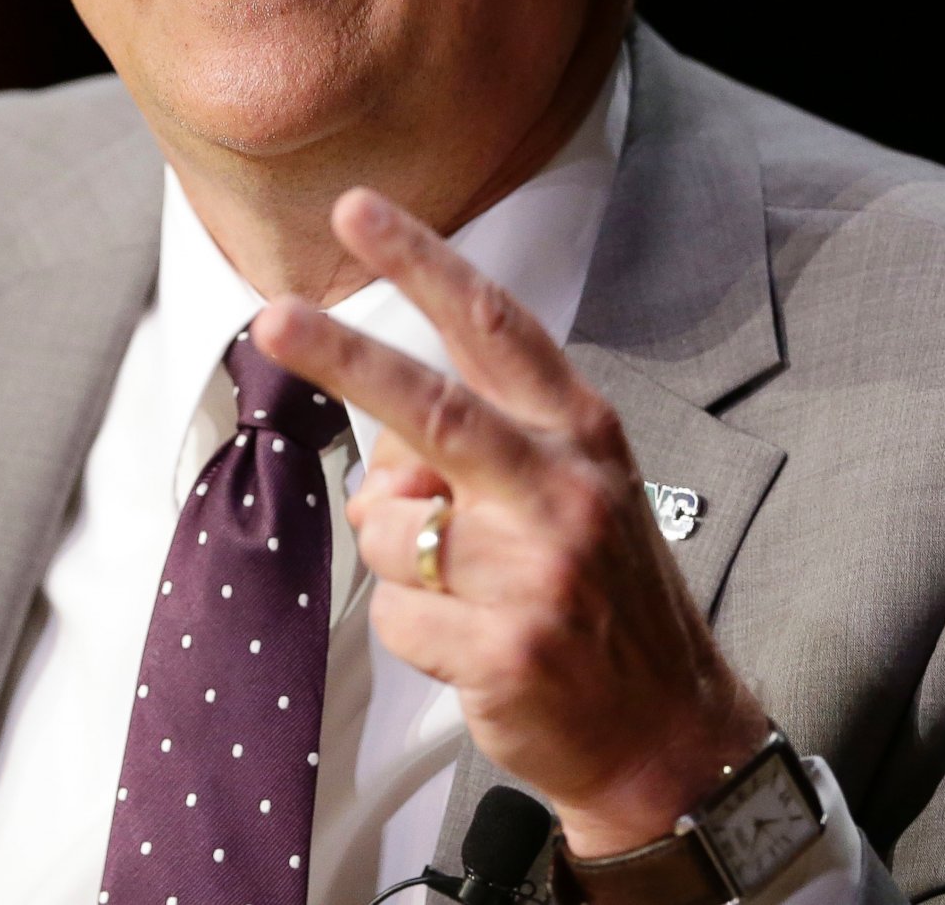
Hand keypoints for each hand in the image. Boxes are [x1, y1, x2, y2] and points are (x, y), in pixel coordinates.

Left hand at [252, 186, 769, 857]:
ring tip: (470, 596)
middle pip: (433, 408)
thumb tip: (380, 457)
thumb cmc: (601, 598)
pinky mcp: (508, 650)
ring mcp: (540, 573)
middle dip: (344, 355)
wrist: (670, 734)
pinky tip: (474, 649)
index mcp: (582, 434)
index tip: (358, 210)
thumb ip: (478, 451)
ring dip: (400, 561)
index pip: (493, 328)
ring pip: (392, 530)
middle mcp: (566, 490)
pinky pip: (396, 615)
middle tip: (274, 317)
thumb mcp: (565, 497)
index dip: (423, 264)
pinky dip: (412, 632)